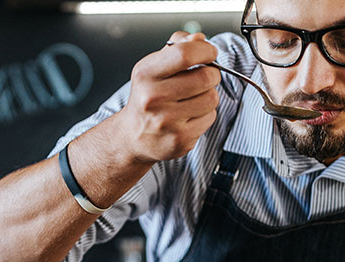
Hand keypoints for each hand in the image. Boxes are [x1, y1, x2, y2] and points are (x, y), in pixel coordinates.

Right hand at [114, 31, 220, 162]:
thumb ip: (176, 47)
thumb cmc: (147, 97)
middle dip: (212, 74)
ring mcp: (167, 122)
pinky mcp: (180, 139)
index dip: (205, 50)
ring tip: (193, 98)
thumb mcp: (153, 67)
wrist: (133, 137)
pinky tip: (190, 115)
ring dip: (209, 95)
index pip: (184, 54)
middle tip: (204, 76)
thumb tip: (199, 38)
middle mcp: (153, 98)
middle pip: (205, 77)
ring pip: (211, 99)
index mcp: (145, 75)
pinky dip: (205, 114)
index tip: (209, 53)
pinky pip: (210, 118)